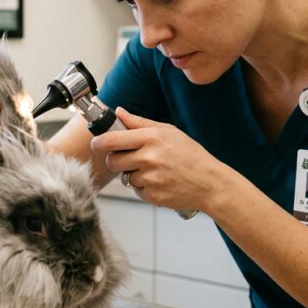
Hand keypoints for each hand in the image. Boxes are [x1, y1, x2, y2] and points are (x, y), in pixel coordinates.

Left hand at [91, 107, 225, 210]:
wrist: (210, 183)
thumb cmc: (191, 156)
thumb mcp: (168, 131)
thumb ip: (139, 122)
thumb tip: (118, 112)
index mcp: (152, 138)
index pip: (111, 140)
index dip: (99, 142)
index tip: (96, 143)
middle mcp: (149, 158)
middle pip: (112, 161)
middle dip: (114, 160)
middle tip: (126, 158)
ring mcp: (150, 179)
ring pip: (124, 176)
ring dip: (132, 174)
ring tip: (153, 170)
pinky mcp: (152, 196)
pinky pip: (136, 190)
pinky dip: (143, 187)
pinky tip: (159, 182)